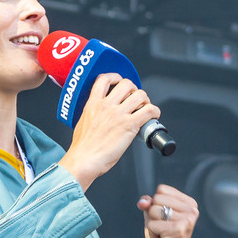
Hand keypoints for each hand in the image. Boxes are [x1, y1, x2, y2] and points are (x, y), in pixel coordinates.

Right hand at [58, 73, 160, 190]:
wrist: (84, 160)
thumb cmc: (82, 148)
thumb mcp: (82, 123)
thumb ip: (92, 115)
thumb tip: (101, 118)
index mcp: (93, 104)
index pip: (103, 79)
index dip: (116, 78)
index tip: (120, 83)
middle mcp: (106, 105)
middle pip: (127, 84)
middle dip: (134, 90)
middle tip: (136, 100)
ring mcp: (118, 114)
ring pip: (140, 95)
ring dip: (146, 101)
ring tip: (145, 109)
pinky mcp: (129, 125)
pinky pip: (149, 111)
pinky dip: (155, 112)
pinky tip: (153, 117)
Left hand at [137, 184, 197, 237]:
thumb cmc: (162, 236)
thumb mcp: (154, 215)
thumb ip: (148, 203)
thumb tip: (142, 202)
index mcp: (190, 203)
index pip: (162, 189)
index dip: (156, 203)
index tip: (165, 218)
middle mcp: (192, 210)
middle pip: (157, 198)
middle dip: (153, 214)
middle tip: (163, 228)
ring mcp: (186, 220)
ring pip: (153, 210)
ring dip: (152, 224)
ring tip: (162, 233)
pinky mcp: (177, 230)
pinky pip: (151, 223)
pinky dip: (152, 232)